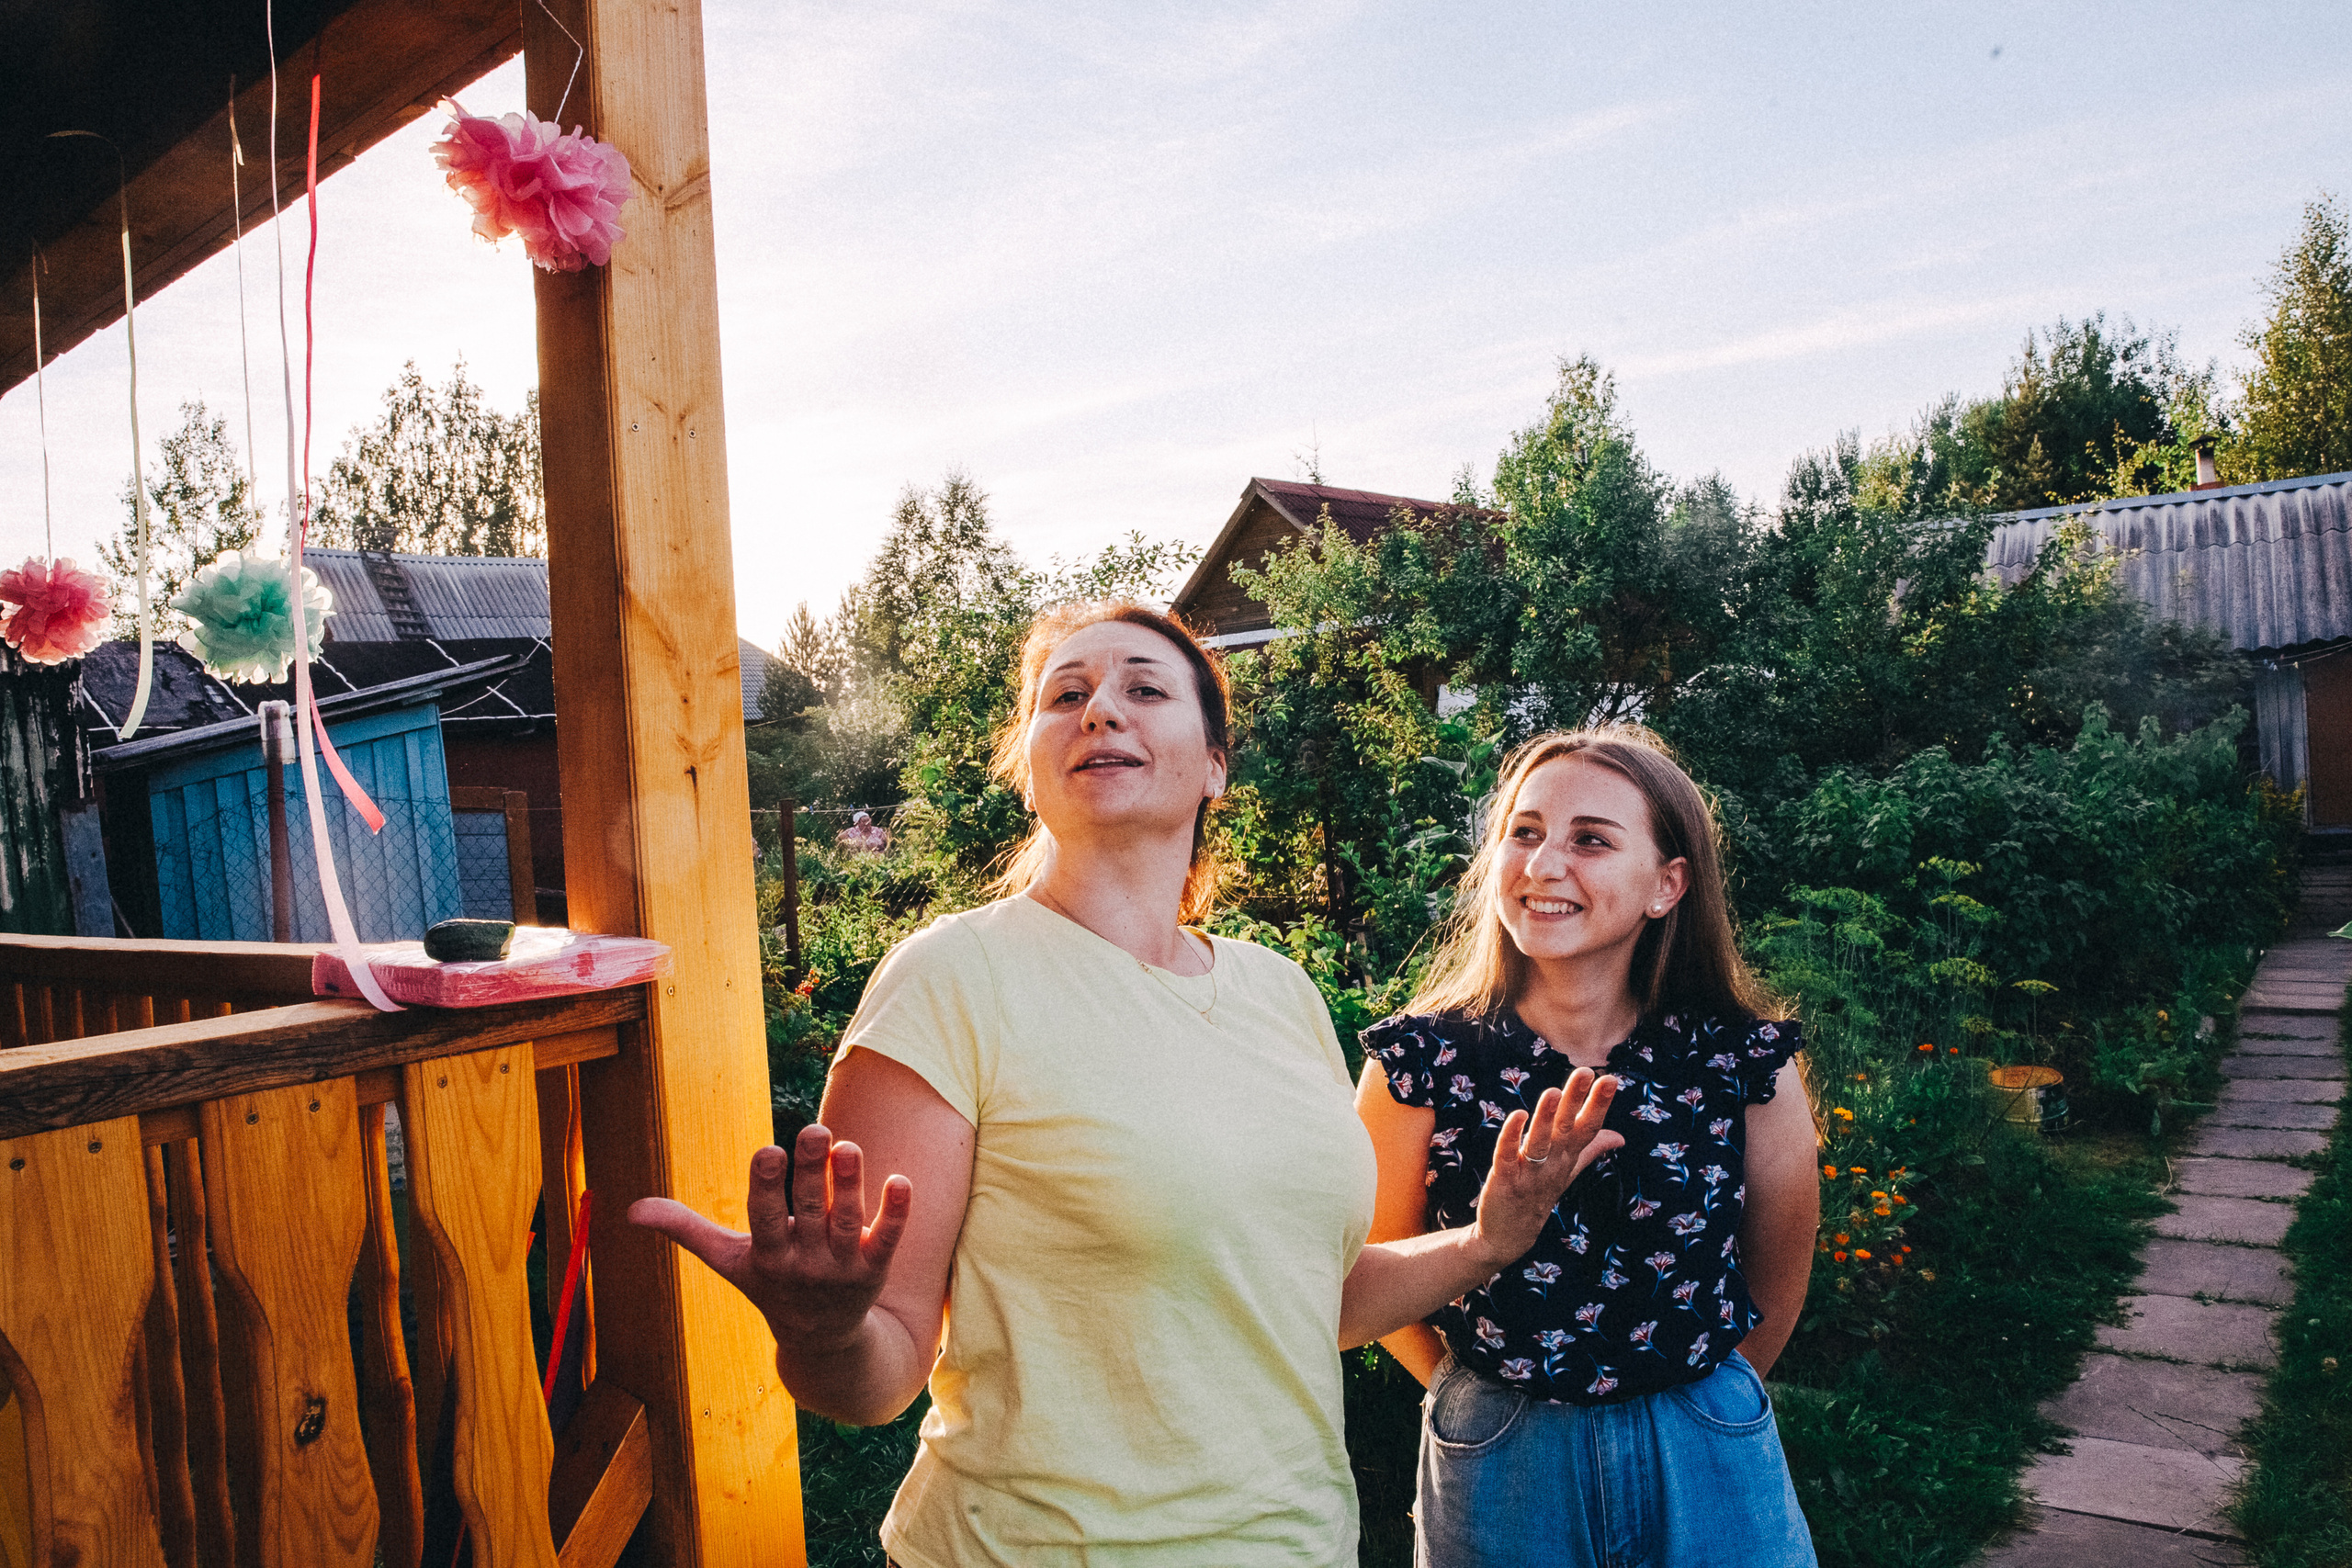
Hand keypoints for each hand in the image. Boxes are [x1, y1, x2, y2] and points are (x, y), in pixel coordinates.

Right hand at [629, 1122, 911, 1352]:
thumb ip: (685, 1229)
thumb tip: (629, 1210)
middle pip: (809, 1211)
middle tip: (817, 1131)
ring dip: (850, 1184)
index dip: (766, 1186)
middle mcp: (804, 1262)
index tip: (769, 1150)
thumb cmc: (769, 1283)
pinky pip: (887, 1239)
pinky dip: (895, 1213)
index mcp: (767, 1255)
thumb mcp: (727, 1260)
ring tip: (849, 1147)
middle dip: (812, 1171)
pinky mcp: (873, 1268)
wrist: (820, 1338)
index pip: (764, 1218)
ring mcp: (841, 1267)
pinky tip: (902, 1181)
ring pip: (848, 1221)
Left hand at [1467, 1068, 1622, 1269]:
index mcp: (1567, 1158)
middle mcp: (1552, 1165)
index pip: (1587, 1128)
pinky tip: (1517, 1116)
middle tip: (1587, 1072)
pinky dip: (1511, 1137)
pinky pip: (1508, 1156)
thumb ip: (1590, 1149)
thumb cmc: (1538, 1196)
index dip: (1599, 1104)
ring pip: (1540, 1142)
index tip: (1611, 1079)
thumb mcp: (1568, 1170)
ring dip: (1546, 1118)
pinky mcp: (1505, 1180)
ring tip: (1553, 1092)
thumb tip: (1620, 1136)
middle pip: (1567, 1130)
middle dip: (1576, 1100)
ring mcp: (1529, 1174)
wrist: (1509, 1237)